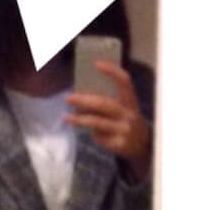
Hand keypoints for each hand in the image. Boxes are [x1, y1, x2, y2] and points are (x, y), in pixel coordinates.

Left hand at [65, 61, 151, 181]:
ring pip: (97, 122)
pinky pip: (98, 136)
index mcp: (131, 100)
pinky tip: (87, 131)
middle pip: (104, 104)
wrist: (142, 146)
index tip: (96, 64)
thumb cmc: (126, 121)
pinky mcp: (118, 144)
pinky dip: (91, 132)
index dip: (112, 71)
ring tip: (66, 117)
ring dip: (79, 119)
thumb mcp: (125, 108)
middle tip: (68, 97)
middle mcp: (129, 114)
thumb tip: (83, 94)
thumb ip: (110, 101)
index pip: (124, 81)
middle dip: (84, 100)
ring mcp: (124, 130)